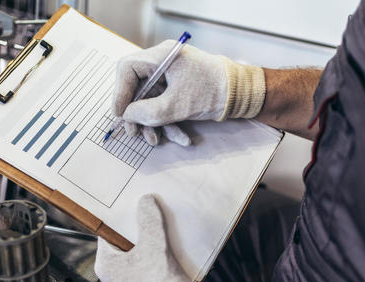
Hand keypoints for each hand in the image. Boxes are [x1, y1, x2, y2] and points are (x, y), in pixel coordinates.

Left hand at [94, 194, 212, 281]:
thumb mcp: (153, 245)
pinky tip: (171, 248)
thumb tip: (146, 202)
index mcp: (106, 264)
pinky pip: (149, 266)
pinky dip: (158, 256)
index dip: (120, 217)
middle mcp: (114, 276)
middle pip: (125, 242)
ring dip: (151, 242)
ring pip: (139, 254)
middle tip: (149, 213)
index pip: (108, 232)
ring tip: (162, 228)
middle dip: (139, 228)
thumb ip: (149, 220)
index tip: (130, 205)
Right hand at [112, 40, 265, 145]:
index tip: (120, 114)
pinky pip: (164, 105)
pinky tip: (180, 138)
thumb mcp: (176, 106)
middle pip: (136, 87)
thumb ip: (146, 112)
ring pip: (150, 100)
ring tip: (155, 141)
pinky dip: (168, 122)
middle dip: (136, 114)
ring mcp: (171, 76)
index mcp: (162, 56)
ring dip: (152, 123)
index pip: (127, 69)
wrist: (244, 95)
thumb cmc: (215, 92)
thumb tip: (126, 116)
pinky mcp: (179, 89)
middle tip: (134, 132)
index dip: (120, 92)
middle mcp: (164, 63)